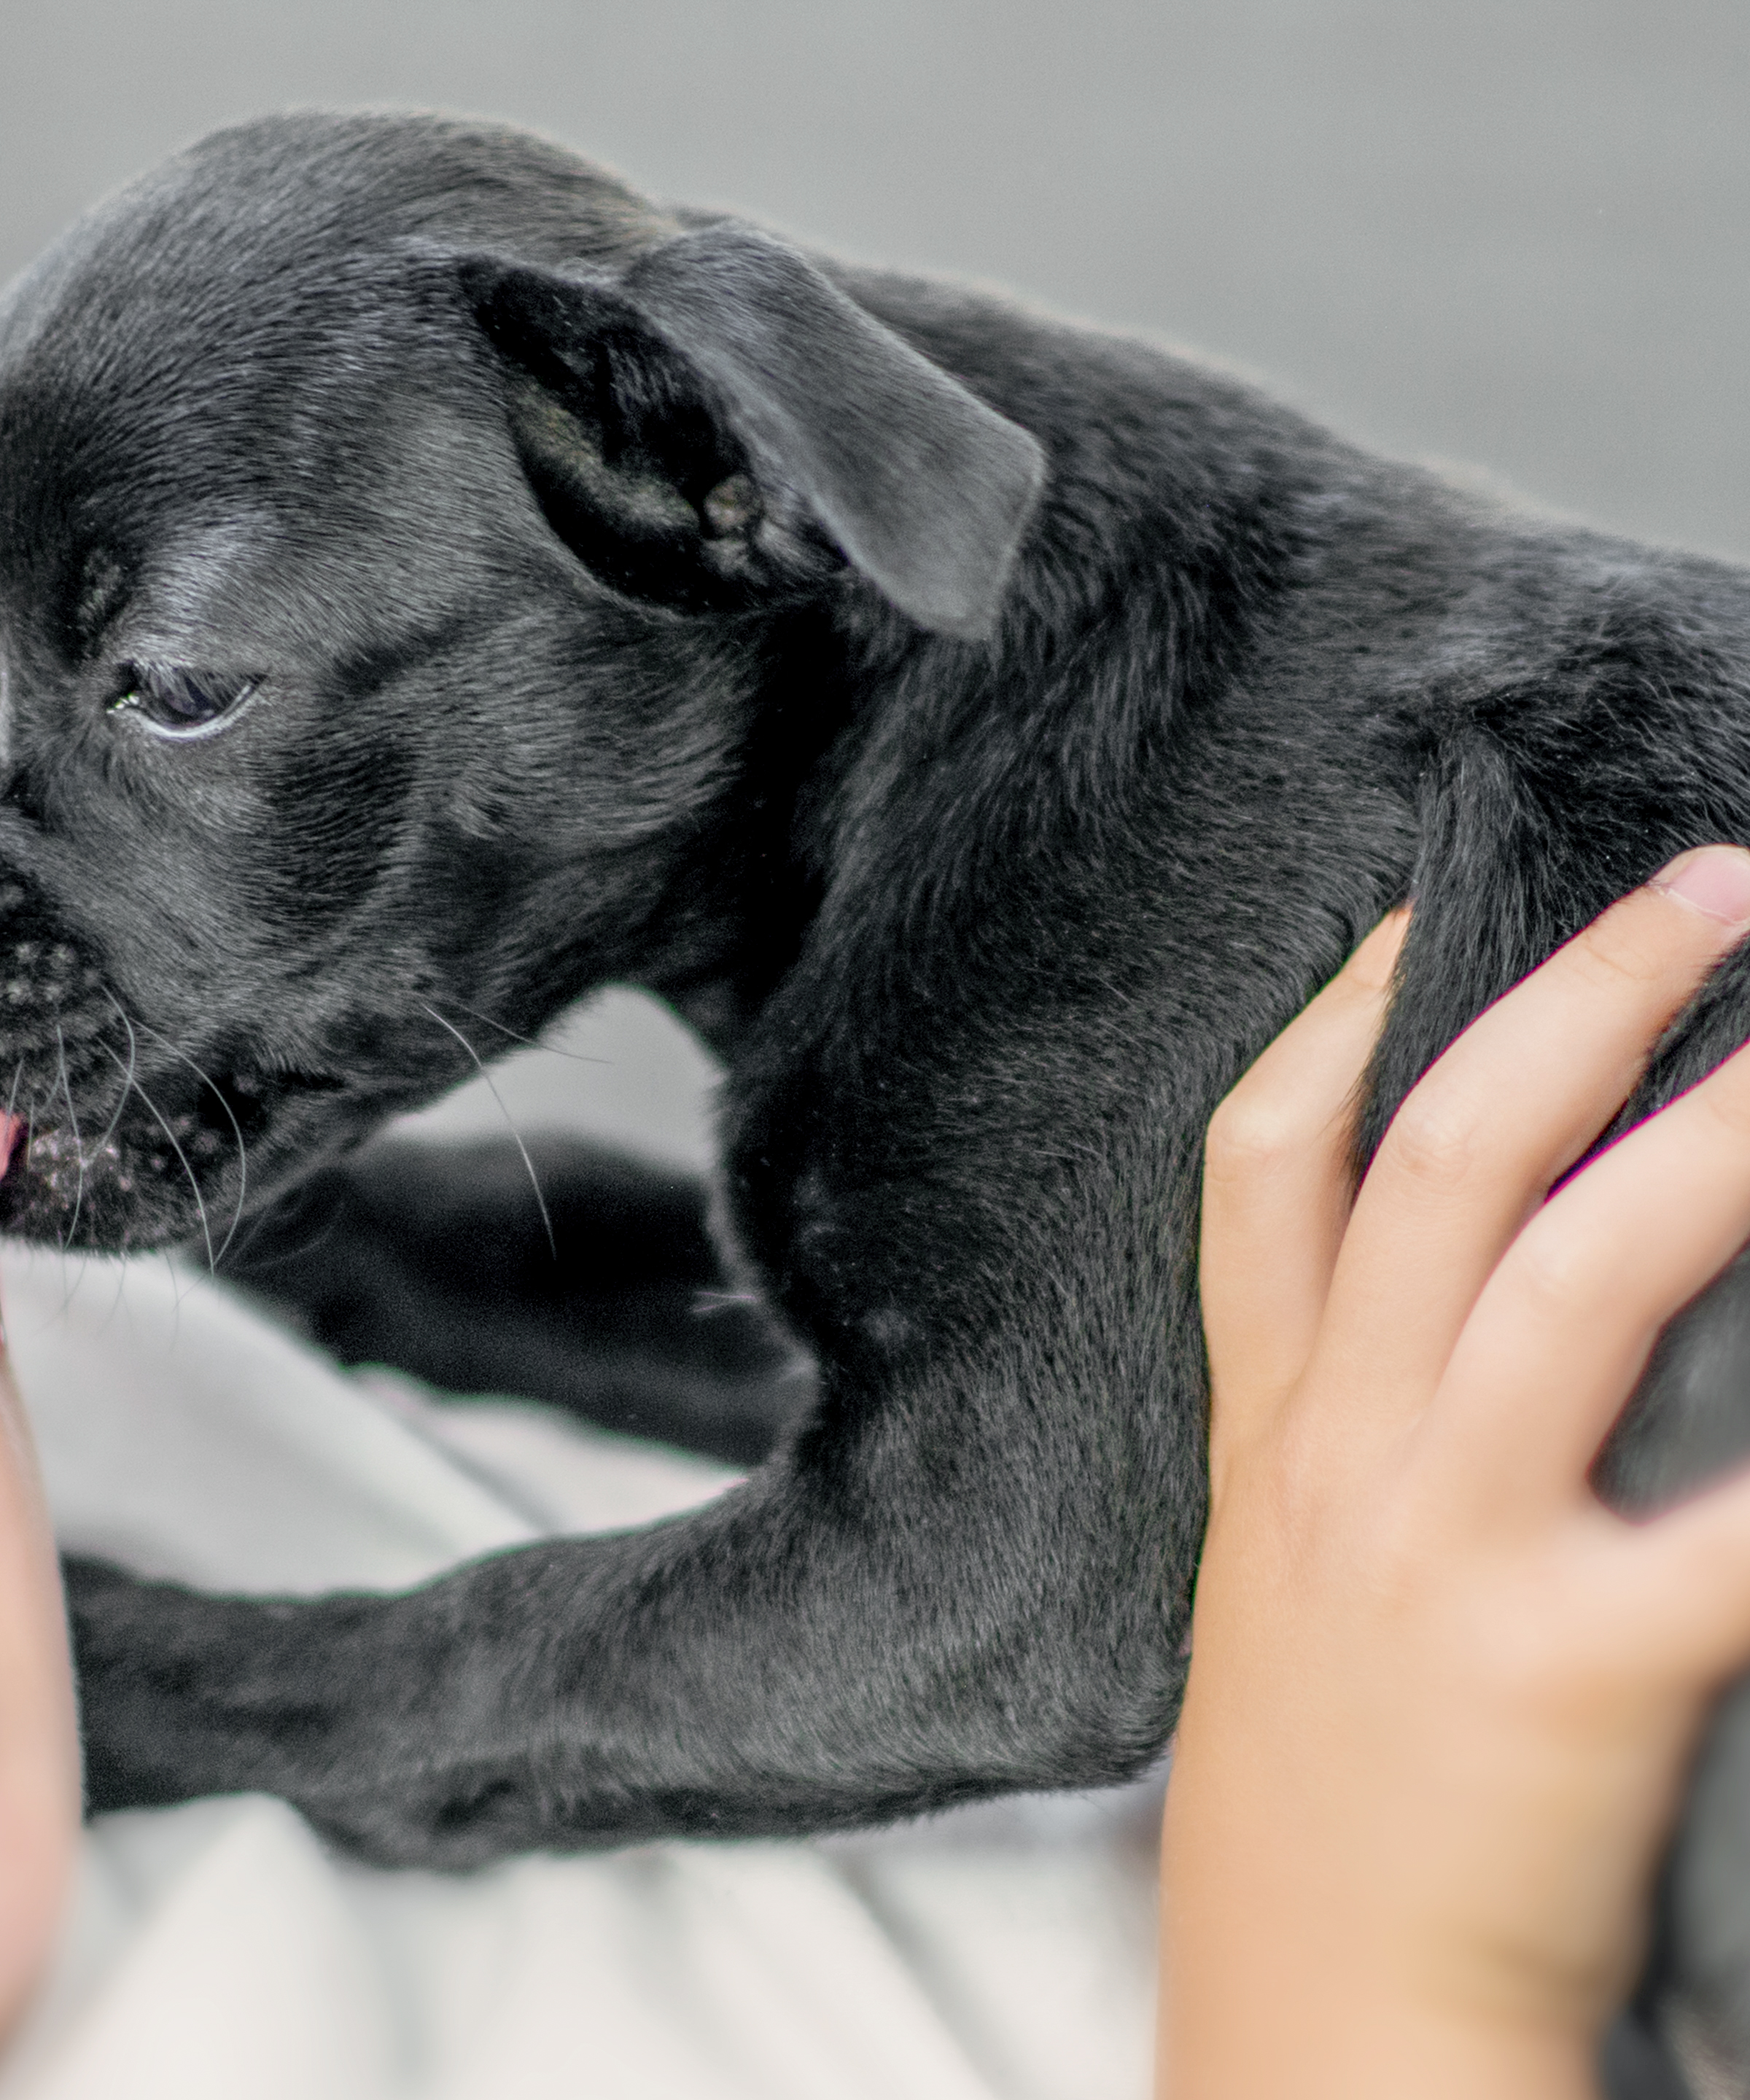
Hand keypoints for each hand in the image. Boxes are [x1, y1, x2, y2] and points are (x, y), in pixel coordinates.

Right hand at [1160, 850, 1749, 2098]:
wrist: (1321, 2009)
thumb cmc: (1326, 1789)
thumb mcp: (1290, 1573)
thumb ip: (1349, 1431)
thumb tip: (1479, 1303)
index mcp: (1277, 1433)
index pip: (1269, 1168)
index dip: (1347, 1015)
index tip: (1439, 908)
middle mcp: (1342, 1458)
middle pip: (1439, 1164)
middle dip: (1570, 1000)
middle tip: (1705, 889)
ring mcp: (1439, 1550)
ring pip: (1571, 1272)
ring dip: (1708, 1132)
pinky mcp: (1566, 1660)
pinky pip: (1726, 1523)